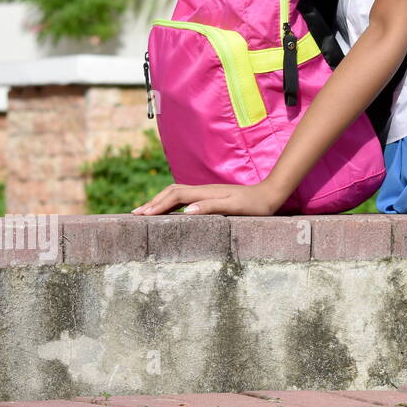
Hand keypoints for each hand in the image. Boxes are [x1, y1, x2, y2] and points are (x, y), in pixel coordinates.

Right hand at [131, 182, 281, 216]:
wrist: (270, 194)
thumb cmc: (255, 205)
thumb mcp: (235, 207)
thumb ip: (212, 207)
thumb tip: (186, 211)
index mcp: (206, 193)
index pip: (175, 196)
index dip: (157, 205)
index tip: (142, 215)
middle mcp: (203, 191)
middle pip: (171, 192)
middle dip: (153, 202)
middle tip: (135, 215)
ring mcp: (206, 193)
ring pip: (176, 193)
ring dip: (160, 201)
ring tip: (145, 213)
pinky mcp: (211, 197)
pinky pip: (185, 198)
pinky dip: (171, 203)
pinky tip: (169, 212)